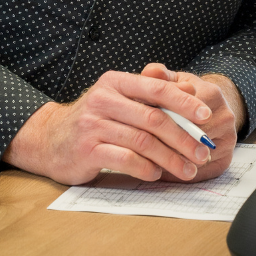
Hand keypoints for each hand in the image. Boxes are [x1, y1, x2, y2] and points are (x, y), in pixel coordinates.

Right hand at [2, 70, 214, 185]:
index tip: (206, 115)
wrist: (49, 139)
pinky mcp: (86, 151)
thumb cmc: (94, 119)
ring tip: (187, 169)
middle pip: (153, 118)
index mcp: (115, 82)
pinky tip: (157, 173)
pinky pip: (125, 159)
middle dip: (183, 137)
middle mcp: (103, 100)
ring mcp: (92, 125)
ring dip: (170, 158)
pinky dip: (146, 168)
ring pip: (142, 141)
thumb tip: (191, 91)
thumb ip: (151, 94)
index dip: (184, 102)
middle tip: (202, 151)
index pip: (156, 88)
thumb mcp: (120, 99)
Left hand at [140, 64, 244, 180]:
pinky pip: (199, 174)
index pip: (183, 113)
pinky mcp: (225, 162)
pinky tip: (159, 171)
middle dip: (162, 143)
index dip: (158, 121)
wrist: (212, 108)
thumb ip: (160, 75)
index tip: (137, 127)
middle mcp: (225, 118)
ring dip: (170, 162)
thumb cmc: (187, 96)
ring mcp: (228, 142)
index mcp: (212, 95)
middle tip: (137, 149)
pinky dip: (178, 175)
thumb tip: (150, 72)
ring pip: (193, 158)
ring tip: (144, 162)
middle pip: (189, 138)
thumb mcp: (174, 80)